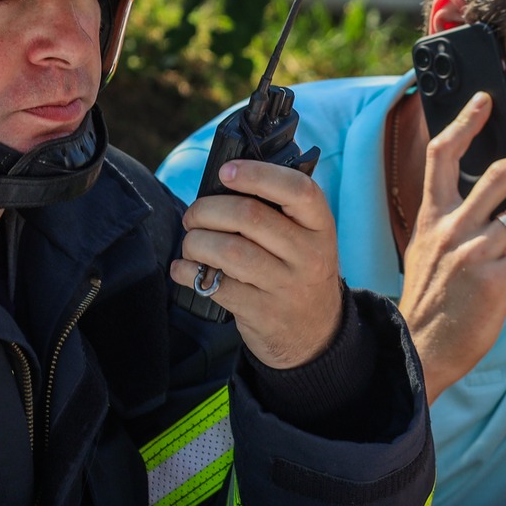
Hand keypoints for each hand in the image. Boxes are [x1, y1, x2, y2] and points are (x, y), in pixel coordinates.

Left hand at [171, 160, 343, 369]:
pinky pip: (216, 285)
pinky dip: (188, 272)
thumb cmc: (299, 272)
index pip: (298, 190)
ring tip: (191, 243)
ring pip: (229, 250)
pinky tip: (184, 269)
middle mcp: (309, 255)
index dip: (257, 174)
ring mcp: (287, 286)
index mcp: (321, 227)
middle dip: (207, 210)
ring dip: (196, 242)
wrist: (315, 333)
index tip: (226, 172)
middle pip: (250, 216)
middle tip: (193, 216)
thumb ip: (280, 211)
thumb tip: (224, 181)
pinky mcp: (263, 312)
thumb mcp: (308, 239)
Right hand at [398, 92, 505, 400]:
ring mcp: (473, 254)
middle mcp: (451, 228)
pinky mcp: (494, 281)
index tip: (484, 100)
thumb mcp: (428, 250)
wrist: (420, 349)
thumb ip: (453, 222)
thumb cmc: (432, 301)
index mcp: (432, 216)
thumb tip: (497, 204)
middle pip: (501, 173)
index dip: (466, 121)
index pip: (443, 154)